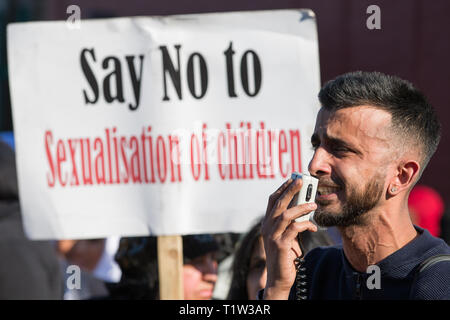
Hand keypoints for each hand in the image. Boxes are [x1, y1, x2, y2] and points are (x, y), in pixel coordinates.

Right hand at [261, 178, 317, 298]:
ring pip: (286, 215)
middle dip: (290, 190)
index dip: (282, 188)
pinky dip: (305, 225)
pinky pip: (294, 229)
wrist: (279, 279)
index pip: (272, 200)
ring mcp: (272, 236)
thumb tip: (305, 208)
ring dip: (301, 207)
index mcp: (267, 223)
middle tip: (302, 181)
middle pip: (278, 203)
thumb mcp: (286, 236)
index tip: (292, 180)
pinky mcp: (280, 245)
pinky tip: (313, 227)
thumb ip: (291, 223)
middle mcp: (267, 227)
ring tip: (314, 204)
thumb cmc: (285, 256)